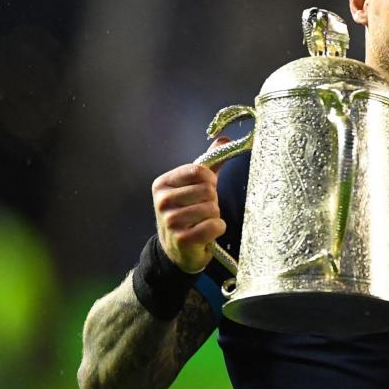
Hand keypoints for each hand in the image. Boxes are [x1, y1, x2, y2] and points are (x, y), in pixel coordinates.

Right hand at [151, 137, 229, 272]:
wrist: (177, 249)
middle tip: (201, 210)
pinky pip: (214, 226)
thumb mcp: (195, 184)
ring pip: (212, 208)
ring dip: (214, 216)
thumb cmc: (189, 211)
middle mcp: (162, 200)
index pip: (200, 171)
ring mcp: (170, 221)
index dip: (210, 180)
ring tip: (201, 221)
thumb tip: (225, 139)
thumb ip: (210, 162)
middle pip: (208, 190)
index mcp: (163, 183)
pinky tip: (206, 233)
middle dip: (212, 201)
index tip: (205, 189)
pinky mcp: (182, 239)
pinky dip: (217, 229)